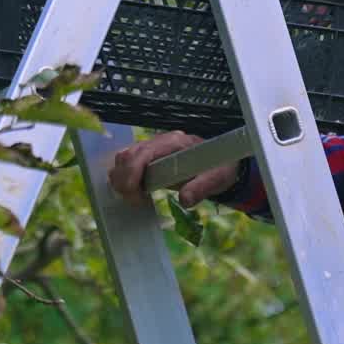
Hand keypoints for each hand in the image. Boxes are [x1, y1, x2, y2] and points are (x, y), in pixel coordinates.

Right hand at [108, 130, 240, 208]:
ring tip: (138, 198)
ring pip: (122, 160)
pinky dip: (125, 180)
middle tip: (138, 201)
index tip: (135, 195)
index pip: (143, 152)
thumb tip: (184, 200)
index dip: (132, 172)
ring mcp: (151, 148)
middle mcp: (159, 142)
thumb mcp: (217, 178)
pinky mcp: (147, 157)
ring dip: (122, 181)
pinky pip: (126, 165)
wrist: (221, 162)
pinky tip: (138, 193)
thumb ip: (202, 187)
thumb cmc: (219, 167)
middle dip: (124, 181)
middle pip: (126, 155)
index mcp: (174, 143)